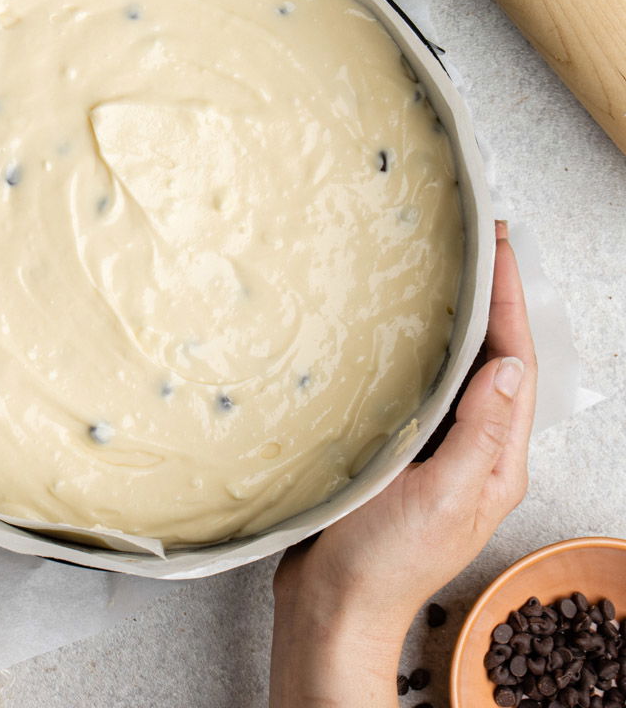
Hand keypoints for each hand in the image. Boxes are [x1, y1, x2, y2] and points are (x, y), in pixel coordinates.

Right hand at [270, 220, 537, 706]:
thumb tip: (510, 365)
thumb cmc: (384, 559)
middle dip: (491, 300)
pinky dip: (420, 352)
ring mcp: (437, 451)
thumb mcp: (443, 493)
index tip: (500, 247)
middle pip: (493, 359)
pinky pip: (421, 390)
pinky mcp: (400, 452)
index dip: (510, 300)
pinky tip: (398, 334)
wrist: (333, 604)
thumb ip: (481, 432)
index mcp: (497, 459)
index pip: (515, 363)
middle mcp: (474, 450)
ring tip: (445, 274)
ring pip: (456, 371)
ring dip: (457, 321)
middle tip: (477, 245)